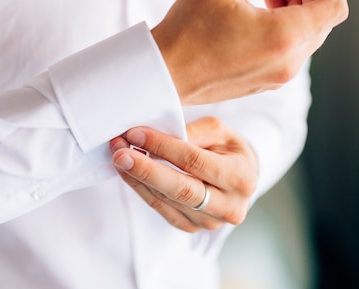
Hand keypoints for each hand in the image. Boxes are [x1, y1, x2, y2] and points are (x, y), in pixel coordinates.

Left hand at [109, 117, 257, 232]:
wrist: (239, 177)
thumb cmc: (227, 149)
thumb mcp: (219, 132)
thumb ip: (193, 132)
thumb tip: (159, 137)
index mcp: (241, 177)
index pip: (194, 161)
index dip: (163, 147)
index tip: (136, 133)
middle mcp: (229, 206)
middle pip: (180, 189)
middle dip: (146, 170)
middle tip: (120, 153)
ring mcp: (209, 221)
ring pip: (166, 200)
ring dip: (137, 177)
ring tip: (118, 155)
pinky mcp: (191, 227)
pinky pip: (160, 209)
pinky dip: (141, 189)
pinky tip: (128, 172)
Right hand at [152, 0, 347, 104]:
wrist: (162, 73)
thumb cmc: (187, 28)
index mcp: (284, 35)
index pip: (335, 7)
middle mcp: (287, 62)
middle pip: (321, 23)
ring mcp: (275, 77)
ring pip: (304, 39)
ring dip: (296, 11)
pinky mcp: (262, 84)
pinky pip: (287, 54)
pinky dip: (283, 30)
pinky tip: (259, 14)